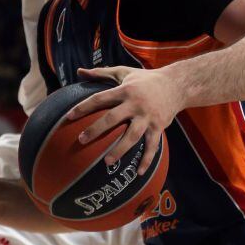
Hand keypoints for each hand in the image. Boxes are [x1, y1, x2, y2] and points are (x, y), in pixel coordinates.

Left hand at [67, 66, 183, 176]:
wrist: (176, 85)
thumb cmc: (145, 79)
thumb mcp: (123, 72)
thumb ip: (101, 73)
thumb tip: (79, 71)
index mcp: (125, 90)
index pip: (100, 98)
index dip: (84, 107)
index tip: (68, 117)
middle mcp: (135, 104)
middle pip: (113, 118)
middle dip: (96, 130)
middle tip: (81, 140)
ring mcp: (148, 117)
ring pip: (132, 136)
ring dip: (119, 150)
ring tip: (106, 162)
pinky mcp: (159, 127)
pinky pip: (152, 146)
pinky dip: (146, 160)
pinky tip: (139, 174)